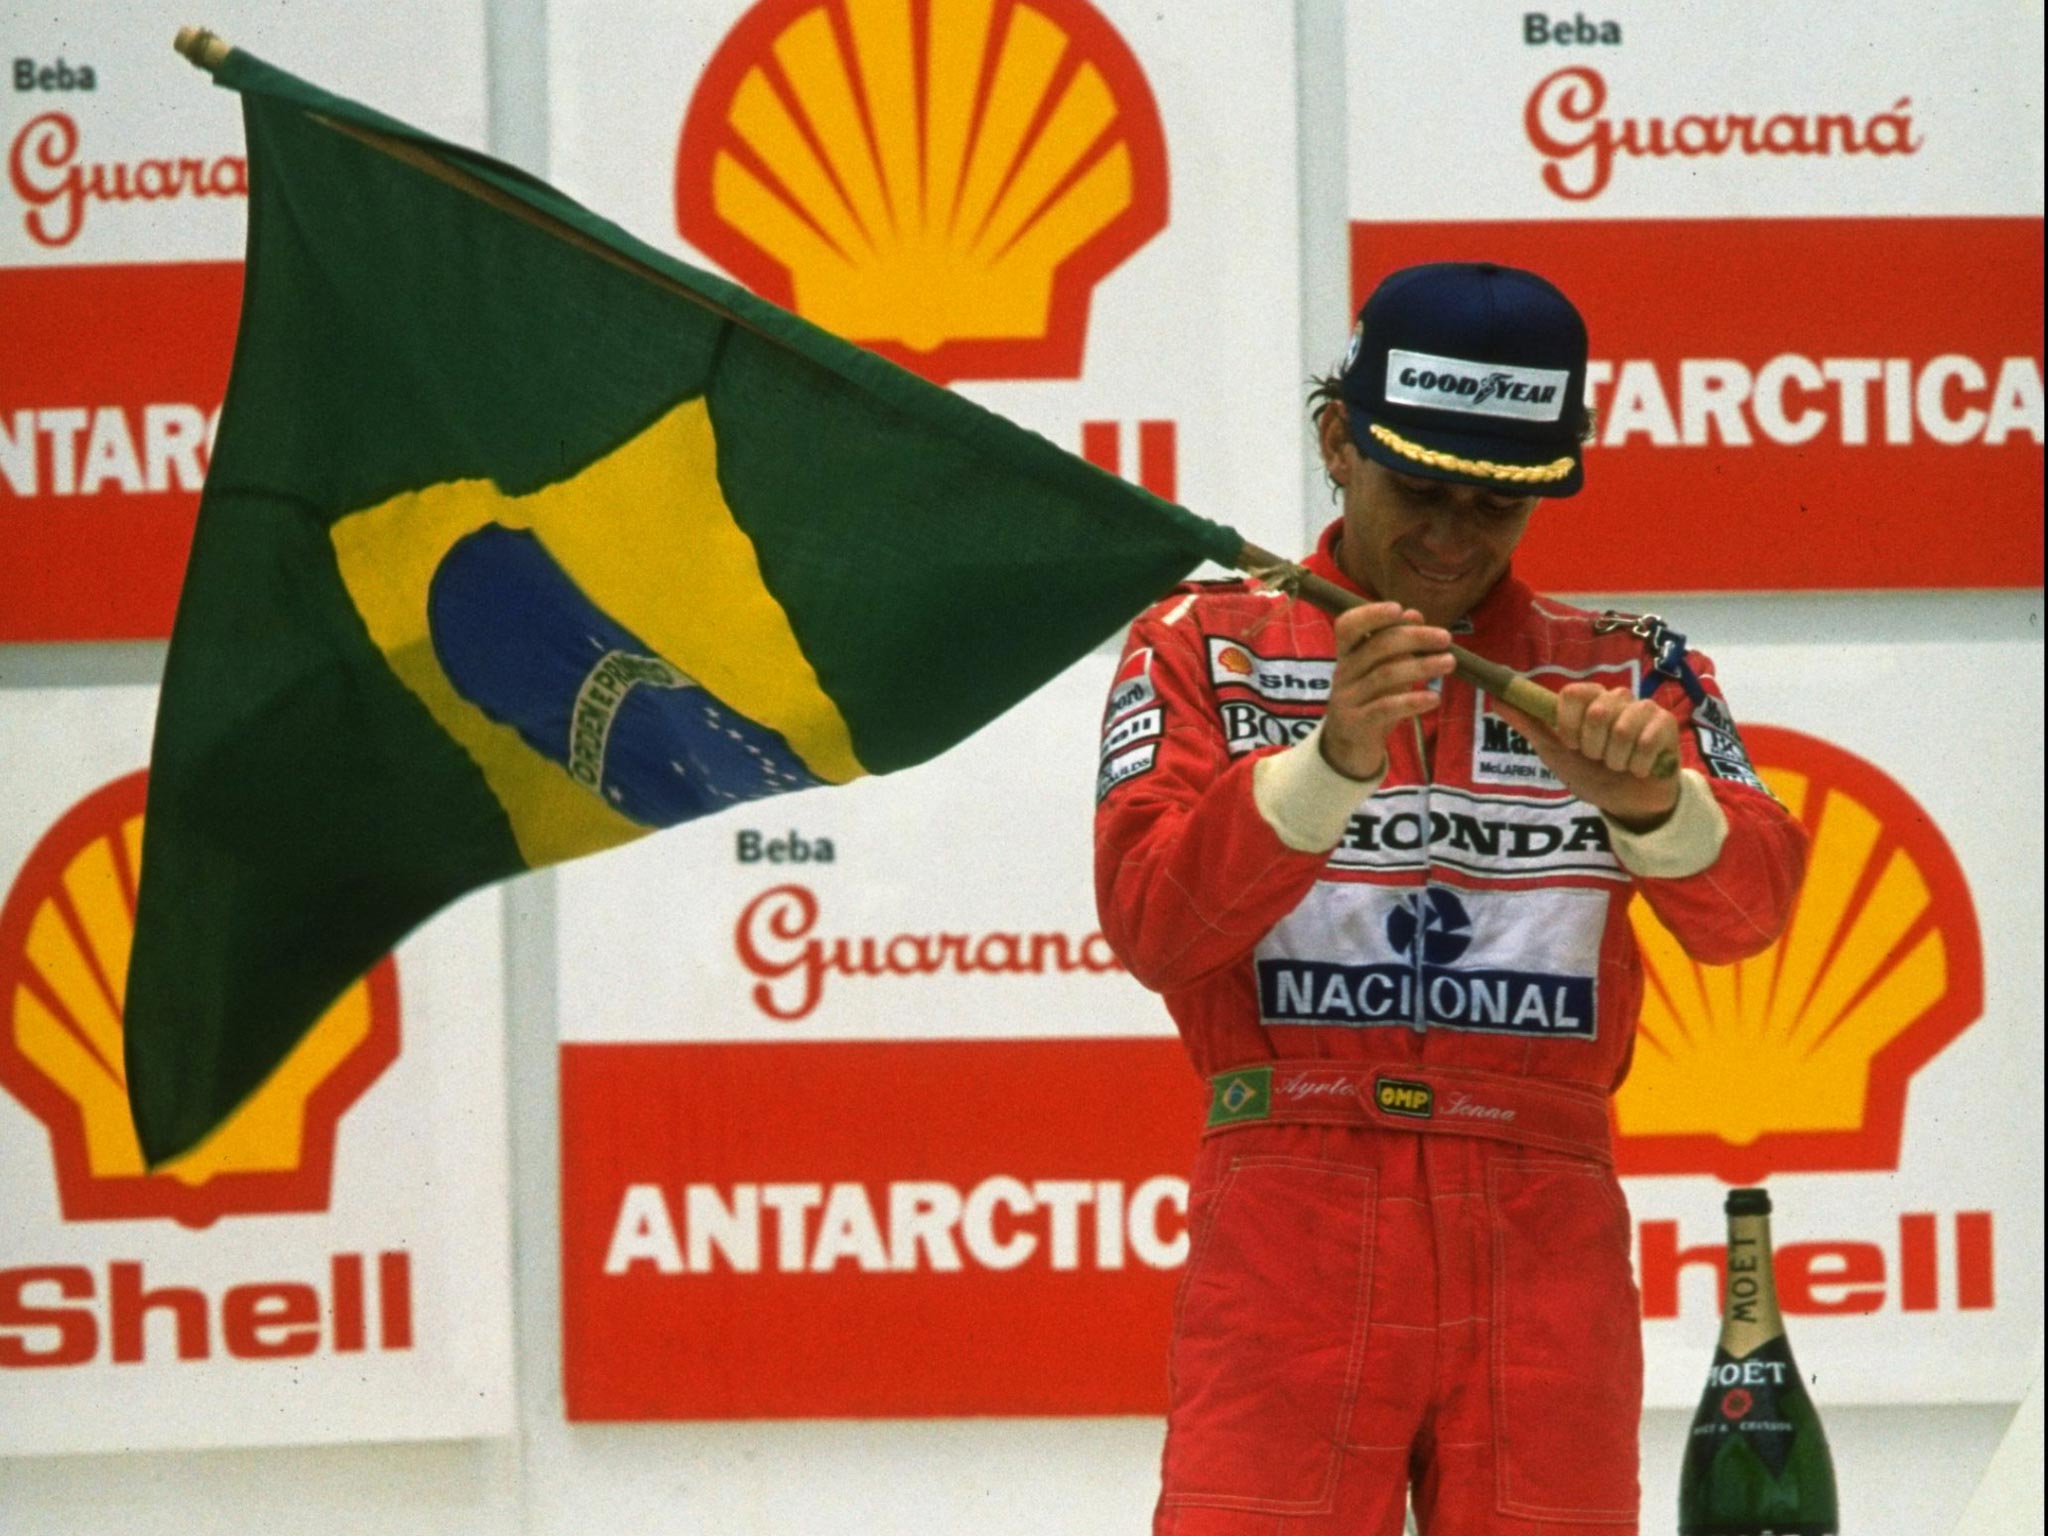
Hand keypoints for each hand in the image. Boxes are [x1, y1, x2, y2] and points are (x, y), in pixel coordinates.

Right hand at [1319, 602, 1453, 779]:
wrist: (1347, 748)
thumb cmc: (1369, 700)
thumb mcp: (1379, 670)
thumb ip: (1394, 644)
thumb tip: (1414, 614)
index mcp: (1347, 654)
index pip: (1348, 625)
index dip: (1371, 614)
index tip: (1401, 609)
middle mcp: (1344, 672)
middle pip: (1376, 647)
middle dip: (1414, 638)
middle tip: (1445, 638)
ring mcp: (1348, 699)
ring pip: (1385, 675)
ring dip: (1421, 666)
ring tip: (1449, 662)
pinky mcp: (1357, 724)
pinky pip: (1386, 708)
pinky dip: (1412, 701)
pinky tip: (1434, 698)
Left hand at [1497, 684, 1680, 828]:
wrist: (1628, 802)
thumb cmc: (1591, 774)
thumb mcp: (1555, 753)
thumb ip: (1529, 726)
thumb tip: (1496, 700)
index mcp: (1587, 700)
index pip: (1572, 694)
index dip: (1569, 724)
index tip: (1571, 744)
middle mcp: (1615, 697)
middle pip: (1597, 712)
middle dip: (1593, 748)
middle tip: (1598, 758)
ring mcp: (1642, 708)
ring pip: (1622, 730)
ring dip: (1616, 760)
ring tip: (1619, 765)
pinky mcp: (1665, 723)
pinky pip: (1648, 741)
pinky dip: (1639, 765)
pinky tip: (1640, 768)